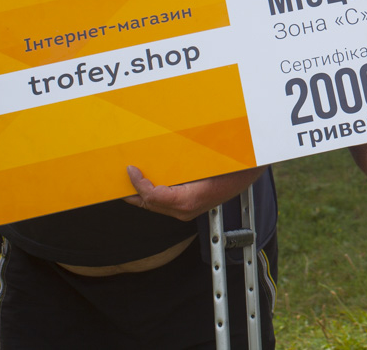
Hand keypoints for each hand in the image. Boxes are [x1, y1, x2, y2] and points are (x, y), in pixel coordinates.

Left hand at [125, 166, 263, 221]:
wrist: (248, 174)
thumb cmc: (230, 167)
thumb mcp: (203, 161)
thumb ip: (180, 163)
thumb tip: (155, 156)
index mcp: (187, 201)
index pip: (152, 196)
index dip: (137, 184)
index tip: (130, 169)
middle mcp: (185, 210)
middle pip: (150, 204)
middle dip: (132, 193)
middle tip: (118, 181)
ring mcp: (187, 211)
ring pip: (156, 205)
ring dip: (142, 194)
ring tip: (129, 182)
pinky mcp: (190, 207)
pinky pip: (166, 203)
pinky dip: (153, 194)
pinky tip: (149, 182)